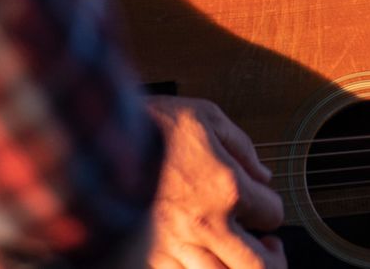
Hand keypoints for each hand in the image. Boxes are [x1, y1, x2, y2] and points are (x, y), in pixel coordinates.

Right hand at [145, 95, 285, 267]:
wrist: (96, 141)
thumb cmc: (149, 125)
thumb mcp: (204, 116)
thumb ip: (242, 146)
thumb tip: (264, 176)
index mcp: (225, 187)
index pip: (272, 214)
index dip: (270, 206)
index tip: (262, 202)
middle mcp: (204, 225)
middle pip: (259, 268)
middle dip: (273, 259)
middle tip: (269, 247)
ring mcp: (175, 247)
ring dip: (236, 268)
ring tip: (234, 255)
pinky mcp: (150, 258)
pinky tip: (199, 255)